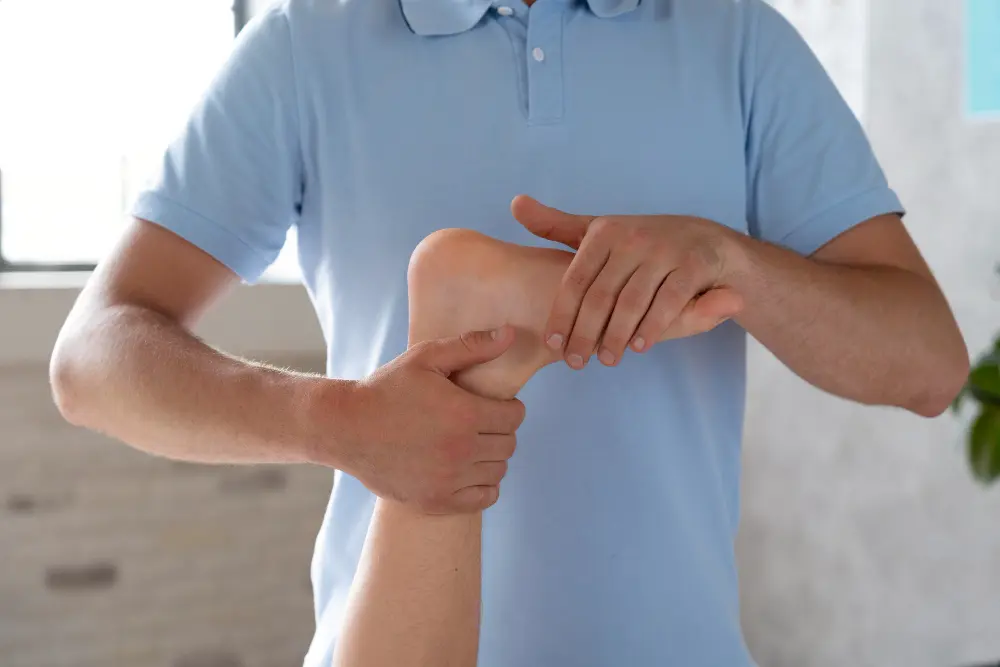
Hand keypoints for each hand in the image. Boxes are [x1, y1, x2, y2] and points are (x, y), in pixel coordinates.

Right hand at [338, 327, 526, 513]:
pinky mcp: (436, 501)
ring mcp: (448, 479)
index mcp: (464, 414)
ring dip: (492, 457)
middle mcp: (461, 450)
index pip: (515, 416)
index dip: (509, 407)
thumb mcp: (425, 358)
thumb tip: (510, 334)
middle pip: (508, 444)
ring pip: (498, 471)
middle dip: (500, 431)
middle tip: (481, 423)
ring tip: (472, 444)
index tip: (495, 405)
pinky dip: (484, 485)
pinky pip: (484, 498)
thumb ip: (471, 346)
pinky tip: (468, 470)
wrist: (345, 428)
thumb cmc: (386, 389)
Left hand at [511, 196, 744, 367]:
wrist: (709, 242)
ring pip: (632, 302)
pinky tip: (638, 348)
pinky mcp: (692, 265)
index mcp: (604, 232)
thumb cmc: (642, 243)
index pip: (575, 280)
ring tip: (606, 360)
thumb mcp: (599, 231)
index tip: (552, 344)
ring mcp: (664, 251)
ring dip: (616, 336)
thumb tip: (514, 203)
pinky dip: (651, 327)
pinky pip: (667, 303)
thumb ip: (556, 225)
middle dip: (585, 333)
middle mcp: (632, 238)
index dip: (562, 314)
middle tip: (574, 362)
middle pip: (601, 295)